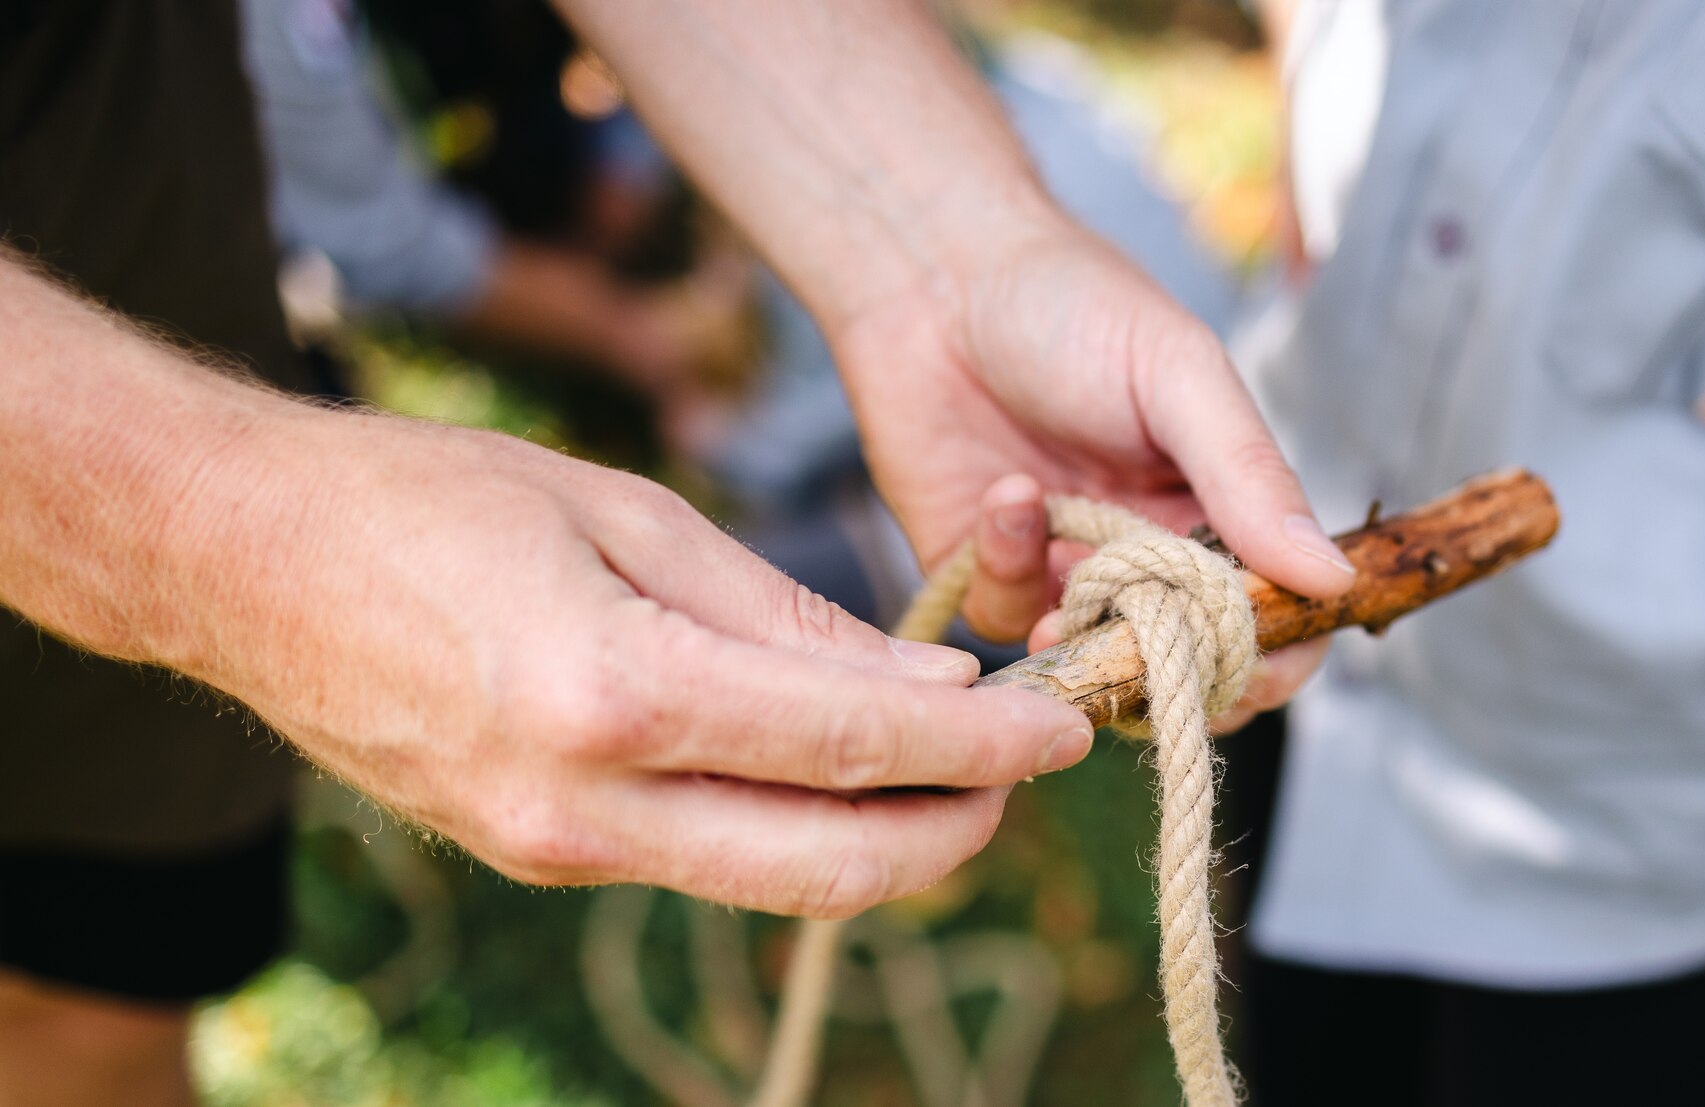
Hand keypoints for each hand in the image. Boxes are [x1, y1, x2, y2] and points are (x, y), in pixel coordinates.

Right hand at [185, 415, 1092, 916]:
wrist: (244, 564)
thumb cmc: (428, 498)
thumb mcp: (625, 513)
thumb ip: (781, 613)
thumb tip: (922, 679)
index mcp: (611, 692)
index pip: (848, 745)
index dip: (977, 747)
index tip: (1060, 731)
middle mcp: (583, 804)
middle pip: (828, 865)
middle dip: (955, 830)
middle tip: (1024, 770)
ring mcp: (552, 850)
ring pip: (771, 883)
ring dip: (882, 839)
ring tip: (949, 766)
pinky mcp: (534, 857)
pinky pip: (699, 862)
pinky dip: (789, 829)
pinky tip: (830, 768)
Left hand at [833, 221, 1349, 734]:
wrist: (935, 275)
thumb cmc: (1070, 304)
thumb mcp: (1178, 376)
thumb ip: (1249, 477)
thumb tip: (1333, 579)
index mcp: (1217, 506)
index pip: (1273, 616)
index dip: (1273, 652)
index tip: (1249, 658)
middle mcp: (1145, 551)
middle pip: (1182, 661)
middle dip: (1164, 659)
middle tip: (1136, 630)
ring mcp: (1063, 567)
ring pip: (1088, 655)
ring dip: (1077, 613)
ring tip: (1060, 531)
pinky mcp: (984, 569)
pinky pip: (1003, 616)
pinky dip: (1006, 565)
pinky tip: (1006, 494)